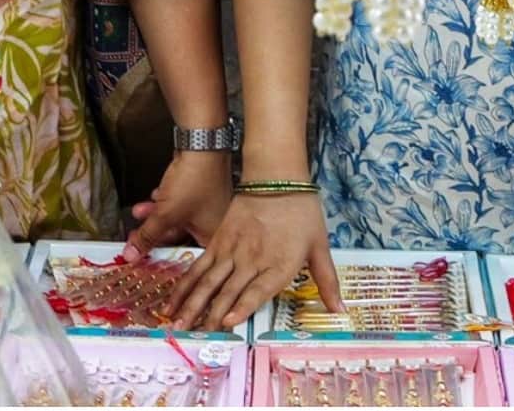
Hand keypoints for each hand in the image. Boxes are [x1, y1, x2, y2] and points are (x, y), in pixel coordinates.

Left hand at [125, 151, 232, 252]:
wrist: (201, 147)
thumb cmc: (194, 183)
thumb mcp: (164, 215)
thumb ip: (147, 236)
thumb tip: (132, 255)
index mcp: (213, 234)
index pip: (186, 253)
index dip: (164, 254)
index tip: (145, 255)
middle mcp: (215, 221)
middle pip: (179, 234)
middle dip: (155, 231)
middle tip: (137, 234)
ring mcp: (209, 203)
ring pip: (178, 216)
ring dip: (156, 214)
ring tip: (139, 211)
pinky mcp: (202, 188)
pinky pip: (181, 201)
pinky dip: (166, 201)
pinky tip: (156, 196)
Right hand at [161, 193, 340, 331]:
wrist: (276, 177)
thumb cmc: (302, 211)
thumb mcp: (320, 246)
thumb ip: (327, 282)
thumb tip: (339, 312)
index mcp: (279, 264)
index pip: (258, 290)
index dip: (241, 306)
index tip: (227, 322)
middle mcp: (253, 260)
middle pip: (229, 291)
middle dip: (210, 316)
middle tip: (196, 336)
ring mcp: (232, 250)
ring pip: (208, 281)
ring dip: (192, 304)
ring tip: (179, 323)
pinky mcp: (219, 241)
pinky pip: (199, 267)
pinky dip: (185, 285)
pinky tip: (174, 300)